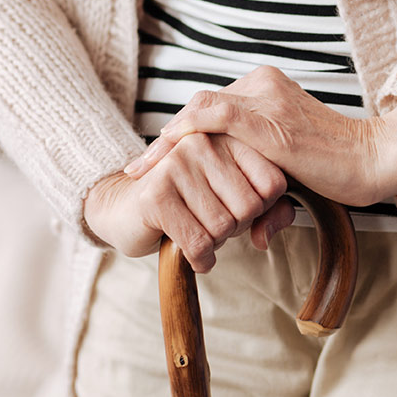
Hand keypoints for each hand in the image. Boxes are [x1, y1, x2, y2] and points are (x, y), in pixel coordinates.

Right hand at [83, 133, 293, 270]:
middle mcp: (202, 143)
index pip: (273, 183)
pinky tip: (195, 256)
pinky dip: (201, 259)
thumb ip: (269, 212)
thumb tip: (266, 237)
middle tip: (214, 224)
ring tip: (199, 232)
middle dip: (236, 228)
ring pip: (223, 226)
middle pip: (250, 207)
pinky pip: (197, 242)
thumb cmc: (187, 204)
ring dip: (216, 244)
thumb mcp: (233, 201)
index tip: (237, 208)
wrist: (123, 208)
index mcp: (226, 136)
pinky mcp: (156, 194)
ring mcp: (176, 164)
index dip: (263, 209)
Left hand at [123, 66, 396, 206]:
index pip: (209, 109)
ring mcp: (265, 100)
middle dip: (164, 142)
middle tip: (137, 169)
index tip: (154, 162)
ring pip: (199, 113)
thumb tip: (257, 235)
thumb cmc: (343, 171)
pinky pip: (215, 118)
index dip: (179, 135)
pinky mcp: (270, 121)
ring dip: (166, 144)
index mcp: (266, 89)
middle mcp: (262, 86)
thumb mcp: (293, 174)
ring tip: (140, 170)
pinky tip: (165, 154)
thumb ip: (268, 190)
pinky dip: (185, 134)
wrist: (377, 160)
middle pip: (198, 110)